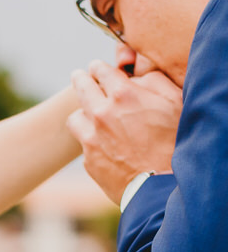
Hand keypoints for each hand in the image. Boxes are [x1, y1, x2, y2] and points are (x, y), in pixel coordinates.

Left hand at [66, 60, 181, 203]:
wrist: (161, 185)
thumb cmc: (175, 141)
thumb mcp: (174, 102)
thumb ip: (153, 82)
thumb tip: (136, 77)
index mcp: (124, 95)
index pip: (102, 71)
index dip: (99, 67)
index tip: (96, 67)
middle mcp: (102, 114)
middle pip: (81, 88)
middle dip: (80, 79)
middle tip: (78, 75)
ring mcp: (91, 137)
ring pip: (75, 116)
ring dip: (82, 113)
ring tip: (87, 113)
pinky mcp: (88, 159)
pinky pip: (83, 142)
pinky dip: (89, 139)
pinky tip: (99, 142)